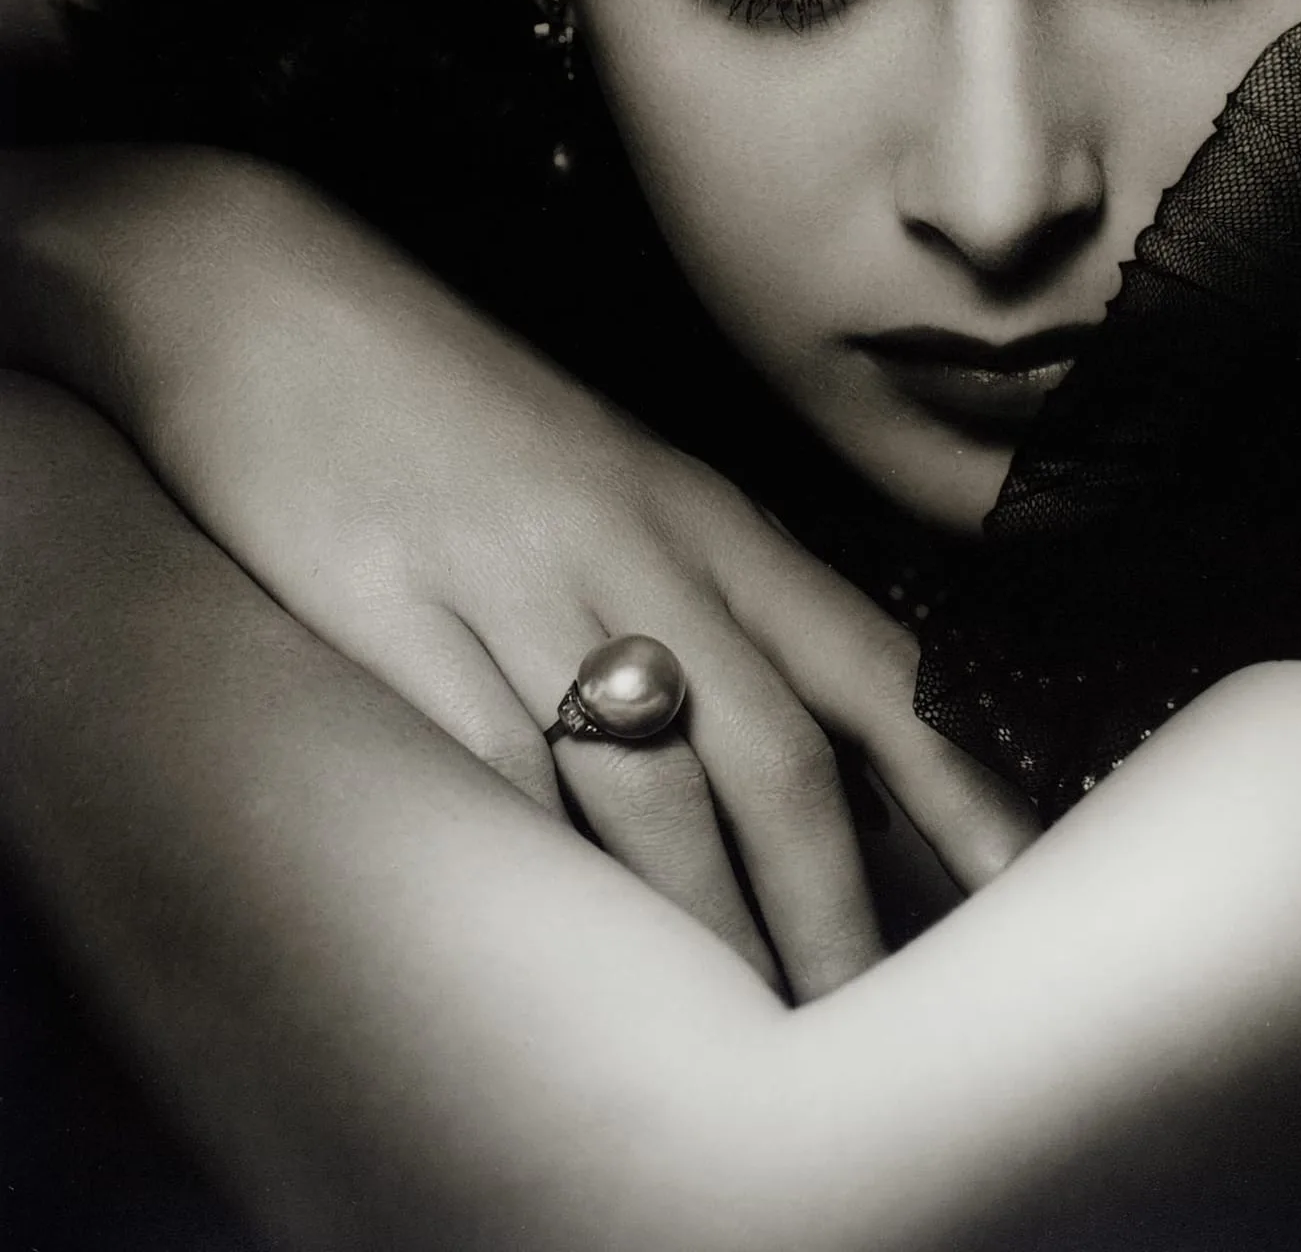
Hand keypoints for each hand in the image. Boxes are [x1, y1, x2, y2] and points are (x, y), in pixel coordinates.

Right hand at [0, 146, 1037, 997]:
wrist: (263, 295)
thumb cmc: (449, 396)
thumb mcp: (612, 475)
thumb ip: (705, 593)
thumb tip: (805, 731)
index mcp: (703, 513)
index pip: (873, 664)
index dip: (958, 780)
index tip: (1017, 878)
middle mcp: (636, 553)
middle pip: (777, 756)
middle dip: (838, 904)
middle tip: (875, 1013)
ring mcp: (515, 589)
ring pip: (647, 793)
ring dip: (707, 925)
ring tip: (749, 1025)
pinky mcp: (392, 623)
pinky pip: (494, 779)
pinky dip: (551, 876)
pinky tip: (579, 950)